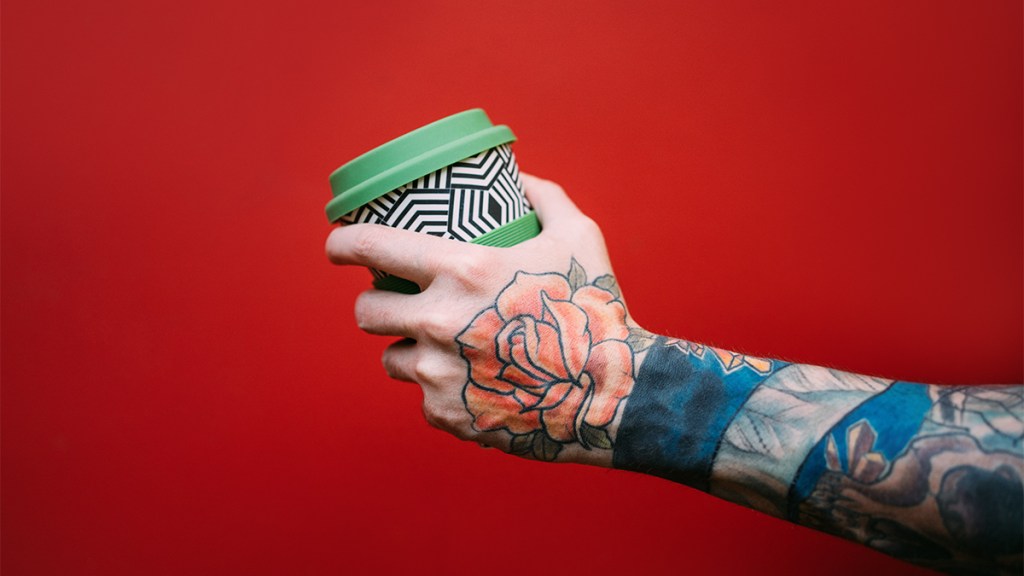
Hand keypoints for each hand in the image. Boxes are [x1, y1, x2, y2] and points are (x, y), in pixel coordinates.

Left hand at [325, 175, 641, 464]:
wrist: (614, 394)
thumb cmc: (596, 307)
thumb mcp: (578, 235)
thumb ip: (544, 197)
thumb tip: (520, 176)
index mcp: (461, 270)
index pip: (373, 249)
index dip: (344, 244)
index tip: (336, 246)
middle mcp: (438, 321)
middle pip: (367, 311)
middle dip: (374, 303)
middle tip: (394, 301)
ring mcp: (438, 374)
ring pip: (391, 358)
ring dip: (407, 349)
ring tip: (438, 346)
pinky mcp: (447, 414)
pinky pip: (424, 397)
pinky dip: (440, 388)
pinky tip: (469, 383)